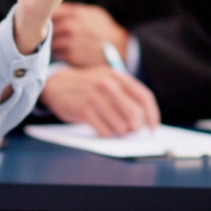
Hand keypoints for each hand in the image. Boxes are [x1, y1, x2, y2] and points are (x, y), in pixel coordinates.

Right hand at [38, 67, 159, 136]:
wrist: (57, 85)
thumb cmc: (89, 87)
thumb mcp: (108, 81)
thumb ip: (126, 95)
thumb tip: (144, 121)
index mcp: (118, 76)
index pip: (144, 97)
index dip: (152, 115)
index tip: (153, 128)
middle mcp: (108, 84)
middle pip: (135, 114)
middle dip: (136, 127)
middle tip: (131, 130)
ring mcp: (95, 97)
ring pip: (120, 126)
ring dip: (119, 132)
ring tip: (112, 126)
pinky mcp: (84, 110)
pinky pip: (104, 131)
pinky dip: (105, 133)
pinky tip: (100, 127)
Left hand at [51, 3, 128, 67]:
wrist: (120, 49)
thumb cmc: (105, 30)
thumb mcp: (94, 14)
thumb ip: (75, 11)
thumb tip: (56, 8)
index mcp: (76, 13)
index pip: (52, 11)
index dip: (48, 15)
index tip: (47, 18)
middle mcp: (71, 26)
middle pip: (48, 27)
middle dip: (49, 30)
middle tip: (56, 34)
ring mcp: (70, 41)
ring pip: (51, 41)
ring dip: (55, 43)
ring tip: (64, 44)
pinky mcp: (71, 56)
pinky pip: (57, 54)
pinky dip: (61, 54)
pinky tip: (70, 52)